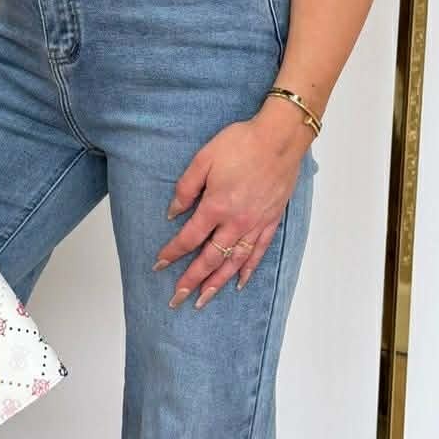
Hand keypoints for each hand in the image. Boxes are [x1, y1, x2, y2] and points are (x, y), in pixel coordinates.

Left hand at [152, 103, 309, 307]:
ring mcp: (255, 224)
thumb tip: (173, 212)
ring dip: (217, 283)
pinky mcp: (271, 221)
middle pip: (210, 259)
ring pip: (234, 262)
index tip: (159, 265)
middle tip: (177, 298)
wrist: (280, 138)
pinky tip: (240, 282)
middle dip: (191, 280)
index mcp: (216, 206)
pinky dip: (248, 270)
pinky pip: (258, 252)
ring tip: (203, 299)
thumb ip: (186, 188)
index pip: (189, 238)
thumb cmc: (241, 143)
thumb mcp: (204, 159)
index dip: (172, 253)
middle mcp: (236, 222)